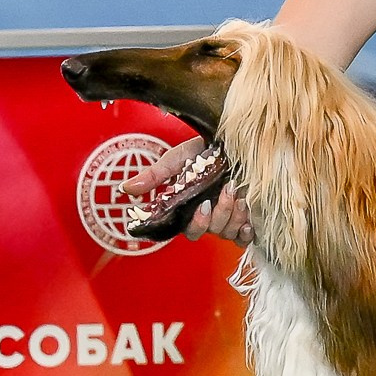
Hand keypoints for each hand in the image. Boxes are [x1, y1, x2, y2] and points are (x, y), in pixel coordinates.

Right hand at [121, 137, 250, 243]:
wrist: (231, 139)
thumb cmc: (203, 149)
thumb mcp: (176, 159)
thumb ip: (154, 175)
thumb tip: (125, 189)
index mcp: (192, 208)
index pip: (190, 230)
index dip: (197, 224)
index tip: (202, 206)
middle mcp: (211, 216)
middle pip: (212, 232)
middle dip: (220, 214)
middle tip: (227, 191)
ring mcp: (231, 218)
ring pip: (230, 232)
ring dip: (235, 215)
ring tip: (239, 192)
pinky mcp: (250, 217)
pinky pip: (246, 237)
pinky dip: (248, 231)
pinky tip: (250, 218)